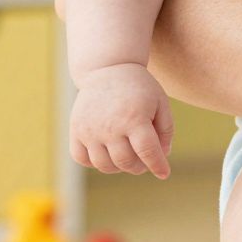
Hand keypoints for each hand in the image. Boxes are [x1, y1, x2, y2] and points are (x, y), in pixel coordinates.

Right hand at [69, 63, 173, 177]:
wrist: (108, 68)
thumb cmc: (139, 87)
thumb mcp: (160, 102)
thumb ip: (166, 130)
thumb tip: (163, 156)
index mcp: (134, 118)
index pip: (148, 152)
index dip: (158, 165)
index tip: (164, 173)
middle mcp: (110, 126)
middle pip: (126, 162)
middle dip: (139, 166)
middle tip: (144, 161)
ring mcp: (90, 129)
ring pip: (104, 165)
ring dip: (118, 167)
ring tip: (127, 156)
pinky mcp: (76, 130)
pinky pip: (82, 158)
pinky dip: (94, 162)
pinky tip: (106, 152)